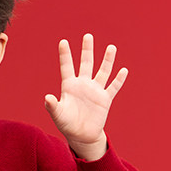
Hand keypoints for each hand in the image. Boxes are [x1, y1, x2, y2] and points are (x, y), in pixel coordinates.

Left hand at [45, 33, 127, 160]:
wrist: (81, 135)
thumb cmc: (66, 124)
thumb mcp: (58, 115)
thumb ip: (52, 106)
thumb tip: (47, 97)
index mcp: (69, 86)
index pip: (67, 67)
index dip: (65, 55)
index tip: (63, 41)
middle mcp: (83, 85)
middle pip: (86, 64)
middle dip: (87, 50)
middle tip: (87, 36)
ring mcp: (95, 90)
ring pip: (103, 71)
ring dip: (107, 60)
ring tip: (111, 47)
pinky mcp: (105, 99)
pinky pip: (113, 87)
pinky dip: (119, 79)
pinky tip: (123, 70)